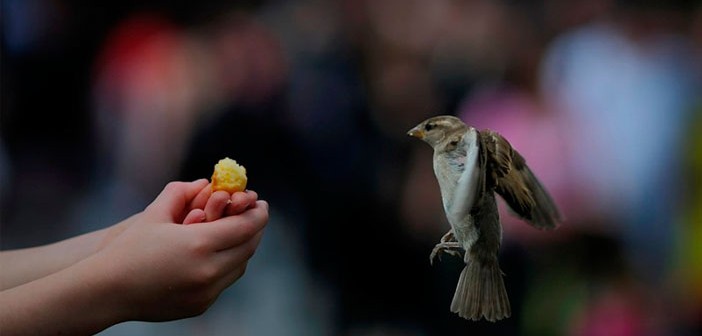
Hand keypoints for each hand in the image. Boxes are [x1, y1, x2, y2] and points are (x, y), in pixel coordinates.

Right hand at [92, 180, 267, 321]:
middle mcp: (208, 271)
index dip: (258, 214)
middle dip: (255, 229)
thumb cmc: (129, 248)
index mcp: (199, 244)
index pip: (246, 227)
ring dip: (244, 248)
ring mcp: (206, 292)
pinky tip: (222, 254)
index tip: (261, 203)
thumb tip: (205, 182)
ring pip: (240, 266)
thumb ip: (181, 192)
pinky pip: (224, 282)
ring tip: (240, 233)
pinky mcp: (201, 305)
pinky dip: (228, 266)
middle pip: (248, 247)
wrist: (107, 291)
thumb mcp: (154, 213)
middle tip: (255, 215)